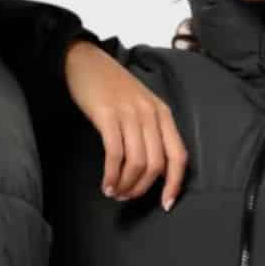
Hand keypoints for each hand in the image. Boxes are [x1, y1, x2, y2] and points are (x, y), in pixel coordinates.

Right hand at [66, 41, 189, 208]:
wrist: (85, 60)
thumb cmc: (111, 87)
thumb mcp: (140, 105)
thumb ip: (150, 130)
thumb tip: (152, 169)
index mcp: (163, 114)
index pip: (178, 156)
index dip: (175, 184)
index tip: (165, 204)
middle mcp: (150, 114)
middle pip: (156, 165)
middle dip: (141, 188)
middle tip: (126, 197)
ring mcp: (129, 114)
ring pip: (137, 162)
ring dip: (125, 184)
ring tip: (114, 192)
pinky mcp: (107, 115)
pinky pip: (115, 154)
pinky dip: (111, 175)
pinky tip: (105, 183)